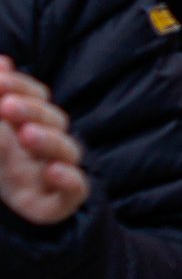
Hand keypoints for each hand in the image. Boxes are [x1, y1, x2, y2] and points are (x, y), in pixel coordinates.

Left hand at [0, 62, 85, 227]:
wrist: (15, 216)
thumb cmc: (5, 167)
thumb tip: (1, 62)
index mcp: (34, 125)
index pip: (37, 97)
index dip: (21, 86)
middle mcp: (51, 145)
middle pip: (54, 119)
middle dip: (31, 111)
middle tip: (5, 106)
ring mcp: (59, 172)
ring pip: (67, 151)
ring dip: (48, 140)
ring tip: (25, 135)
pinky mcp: (63, 202)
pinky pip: (76, 188)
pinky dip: (68, 179)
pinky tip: (51, 172)